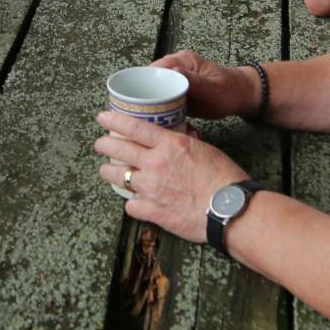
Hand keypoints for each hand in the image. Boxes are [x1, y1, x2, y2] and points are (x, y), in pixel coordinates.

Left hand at [94, 111, 247, 243]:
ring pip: (117, 177)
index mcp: (169, 144)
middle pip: (118, 150)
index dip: (114, 121)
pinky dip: (131, 203)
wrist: (229, 208)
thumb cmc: (224, 177)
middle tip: (100, 144)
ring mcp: (151, 188)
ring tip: (106, 170)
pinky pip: (130, 205)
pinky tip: (133, 201)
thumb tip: (177, 137)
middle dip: (104, 145)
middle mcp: (155, 164)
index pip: (134, 127)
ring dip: (109, 172)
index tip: (102, 118)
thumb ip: (183, 142)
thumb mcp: (203, 148)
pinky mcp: (152, 211)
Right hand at [152, 49, 258, 119]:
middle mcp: (174, 67)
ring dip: (151, 105)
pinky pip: (162, 99)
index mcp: (181, 60)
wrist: (240, 96)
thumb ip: (195, 81)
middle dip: (144, 97)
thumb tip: (174, 71)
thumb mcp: (213, 88)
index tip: (138, 101)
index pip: (154, 68)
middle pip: (148, 80)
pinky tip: (160, 121)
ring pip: (153, 91)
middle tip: (143, 115)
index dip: (142, 83)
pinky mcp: (175, 92)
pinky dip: (159, 109)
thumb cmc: (230, 90)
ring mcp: (173, 80)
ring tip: (151, 120)